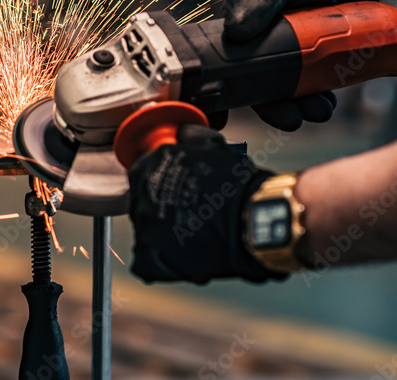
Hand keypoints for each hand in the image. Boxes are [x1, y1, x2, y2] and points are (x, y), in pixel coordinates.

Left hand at [127, 125, 285, 283]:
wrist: (255, 219)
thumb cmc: (238, 184)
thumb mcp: (212, 146)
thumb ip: (189, 137)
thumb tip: (182, 131)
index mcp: (150, 166)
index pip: (141, 177)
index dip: (161, 189)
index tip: (178, 197)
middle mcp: (141, 193)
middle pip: (143, 206)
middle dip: (164, 214)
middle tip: (191, 220)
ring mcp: (144, 225)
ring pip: (146, 235)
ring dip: (166, 240)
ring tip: (196, 241)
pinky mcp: (151, 255)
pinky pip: (147, 263)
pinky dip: (164, 265)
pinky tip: (187, 260)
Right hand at [219, 0, 383, 130]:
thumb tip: (235, 30)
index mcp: (240, 29)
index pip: (222, 64)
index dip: (219, 92)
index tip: (224, 115)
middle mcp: (257, 46)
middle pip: (254, 88)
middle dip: (273, 108)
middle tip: (292, 117)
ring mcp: (285, 58)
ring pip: (282, 94)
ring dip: (298, 108)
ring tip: (320, 109)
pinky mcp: (309, 65)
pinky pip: (307, 90)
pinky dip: (316, 101)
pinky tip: (326, 100)